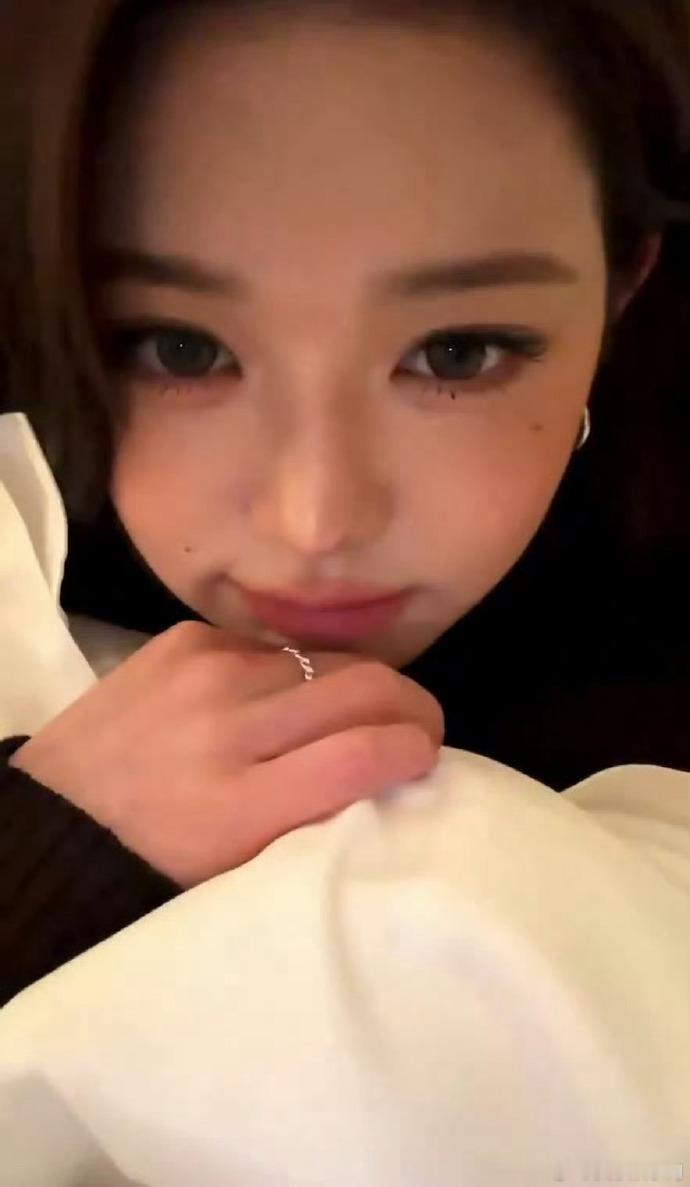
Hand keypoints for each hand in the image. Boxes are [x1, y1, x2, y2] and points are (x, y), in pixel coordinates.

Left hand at [10, 621, 443, 886]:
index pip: (364, 754)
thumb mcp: (236, 871)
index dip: (416, 749)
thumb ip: (313, 820)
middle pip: (363, 686)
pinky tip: (279, 696)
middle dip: (412, 704)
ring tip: (349, 712)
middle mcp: (225, 728)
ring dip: (352, 686)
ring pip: (325, 658)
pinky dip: (291, 671)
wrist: (52, 822)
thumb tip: (388, 762)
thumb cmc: (155, 864)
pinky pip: (271, 645)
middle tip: (415, 726)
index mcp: (238, 808)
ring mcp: (204, 672)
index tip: (425, 757)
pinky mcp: (184, 639)